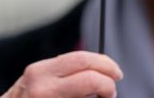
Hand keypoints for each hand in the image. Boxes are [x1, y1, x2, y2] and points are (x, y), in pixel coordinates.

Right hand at [2, 51, 122, 97]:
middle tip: (112, 90)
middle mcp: (42, 87)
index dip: (105, 65)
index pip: (81, 60)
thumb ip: (62, 75)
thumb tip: (98, 71)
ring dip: (101, 97)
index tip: (115, 73)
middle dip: (109, 84)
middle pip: (91, 79)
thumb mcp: (38, 82)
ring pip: (91, 96)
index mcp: (39, 72)